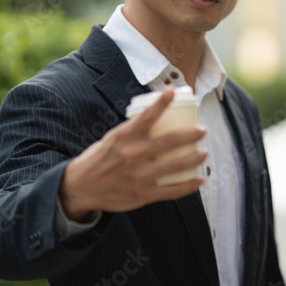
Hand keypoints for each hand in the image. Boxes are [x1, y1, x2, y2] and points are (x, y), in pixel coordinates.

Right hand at [59, 89, 207, 217]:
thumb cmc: (100, 159)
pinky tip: (199, 180)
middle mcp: (133, 155)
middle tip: (202, 130)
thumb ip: (133, 130)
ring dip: (195, 158)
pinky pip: (172, 190)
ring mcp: (140, 176)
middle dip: (192, 134)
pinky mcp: (143, 195)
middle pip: (171, 141)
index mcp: (124, 137)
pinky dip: (189, 185)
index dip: (162, 102)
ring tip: (204, 153)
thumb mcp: (112, 139)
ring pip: (177, 166)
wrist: (81, 187)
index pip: (147, 116)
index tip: (173, 91)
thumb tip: (156, 115)